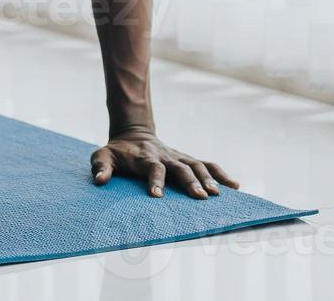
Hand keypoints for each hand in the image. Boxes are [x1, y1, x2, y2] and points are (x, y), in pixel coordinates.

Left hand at [90, 128, 239, 199]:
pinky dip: (221, 174)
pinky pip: (208, 164)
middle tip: (199, 198)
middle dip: (190, 182)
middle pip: (181, 167)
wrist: (133, 135)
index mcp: (146, 157)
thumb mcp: (103, 155)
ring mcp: (179, 157)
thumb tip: (99, 180)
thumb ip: (101, 166)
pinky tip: (235, 187)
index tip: (157, 195)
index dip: (155, 180)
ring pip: (198, 165)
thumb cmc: (117, 152)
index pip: (153, 168)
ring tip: (216, 195)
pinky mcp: (187, 160)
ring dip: (208, 179)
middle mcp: (166, 156)